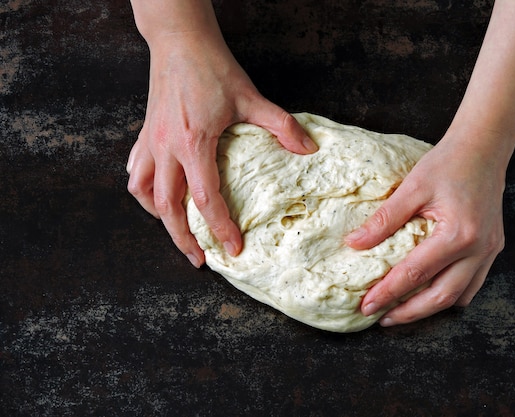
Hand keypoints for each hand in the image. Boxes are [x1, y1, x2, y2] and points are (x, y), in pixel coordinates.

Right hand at [126, 33, 316, 266]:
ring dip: (158, 217)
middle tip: (199, 258)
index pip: (205, 199)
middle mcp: (167, 148)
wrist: (180, 40)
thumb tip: (308, 148)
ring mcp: (151, 141)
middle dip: (182, 239)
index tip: (233, 248)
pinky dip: (143, 190)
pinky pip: (135, 170)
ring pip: (143, 192)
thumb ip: (281, 125)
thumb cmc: (212, 67)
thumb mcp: (250, 97)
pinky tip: (156, 195)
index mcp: (194, 143)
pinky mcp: (145, 133)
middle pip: (166, 208)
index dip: (220, 228)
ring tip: (176, 231)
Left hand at [345, 134, 505, 325]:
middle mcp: (479, 249)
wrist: (484, 148)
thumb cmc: (448, 163)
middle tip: (381, 318)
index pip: (415, 274)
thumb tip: (354, 244)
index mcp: (458, 234)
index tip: (365, 306)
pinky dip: (449, 295)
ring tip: (401, 311)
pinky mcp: (493, 248)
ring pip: (459, 296)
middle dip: (409, 313)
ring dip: (429, 308)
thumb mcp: (412, 187)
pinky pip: (472, 284)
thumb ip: (384, 219)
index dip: (388, 293)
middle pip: (441, 297)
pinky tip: (429, 293)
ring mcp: (490, 251)